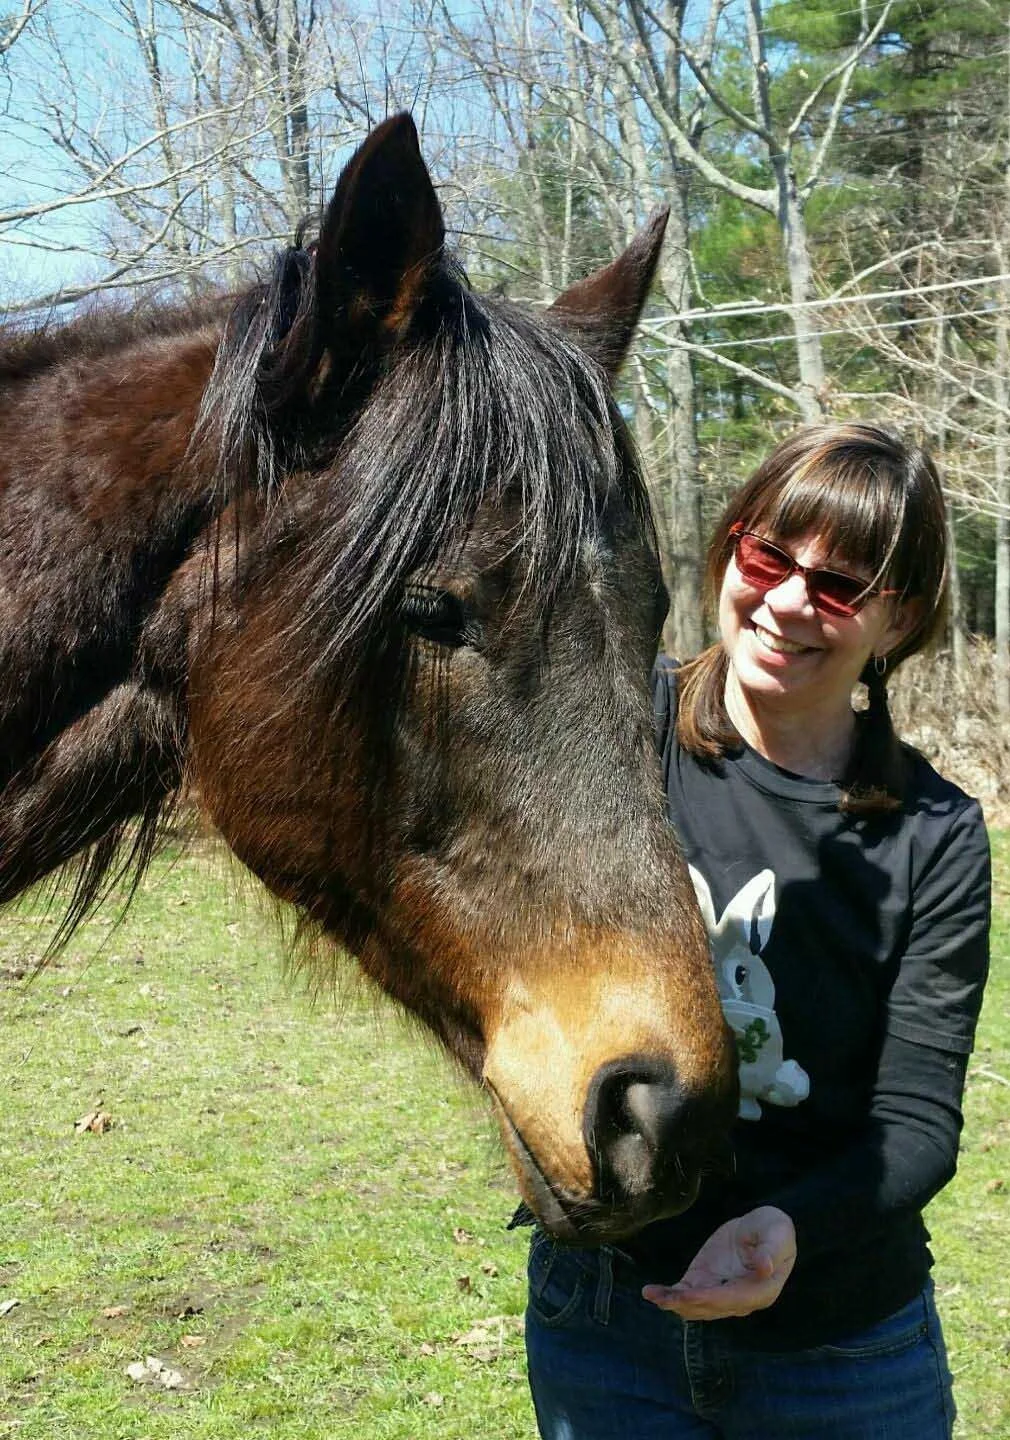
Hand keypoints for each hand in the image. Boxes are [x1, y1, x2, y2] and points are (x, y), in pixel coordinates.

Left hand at [642, 1206, 795, 1320]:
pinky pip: (686, 1294)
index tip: (689, 1295)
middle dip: (687, 1304)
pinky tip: (652, 1292)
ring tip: (653, 1295)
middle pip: (710, 1307)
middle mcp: (739, 1300)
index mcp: (761, 1291)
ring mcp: (720, 1293)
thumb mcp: (778, 1233)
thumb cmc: (775, 1231)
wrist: (763, 1229)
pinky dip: (669, 1295)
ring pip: (695, 1306)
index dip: (710, 1298)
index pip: (733, 1299)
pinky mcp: (705, 1283)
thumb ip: (771, 1250)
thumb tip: (765, 1267)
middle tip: (664, 1299)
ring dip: (674, 1303)